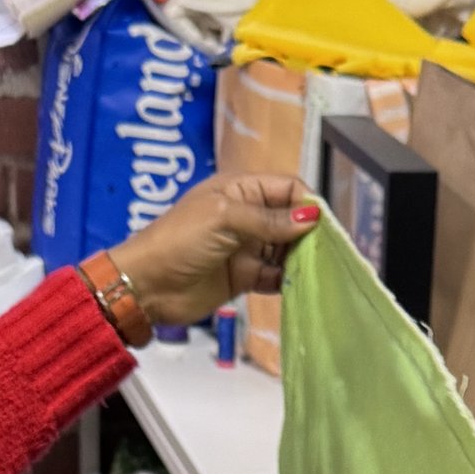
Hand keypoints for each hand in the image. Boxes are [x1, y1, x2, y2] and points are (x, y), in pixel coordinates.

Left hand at [101, 175, 318, 325]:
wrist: (147, 286)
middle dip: (310, 233)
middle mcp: (248, 216)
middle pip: (292, 219)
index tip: (323, 224)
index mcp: (241, 190)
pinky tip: (302, 285)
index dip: (307, 202)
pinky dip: (290, 280)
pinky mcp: (245, 277)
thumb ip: (268, 219)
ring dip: (302, 258)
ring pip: (287, 249)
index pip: (287, 188)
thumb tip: (311, 217)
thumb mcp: (224, 219)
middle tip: (327, 251)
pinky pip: (276, 275)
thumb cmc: (178, 241)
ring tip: (319, 270)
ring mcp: (247, 247)